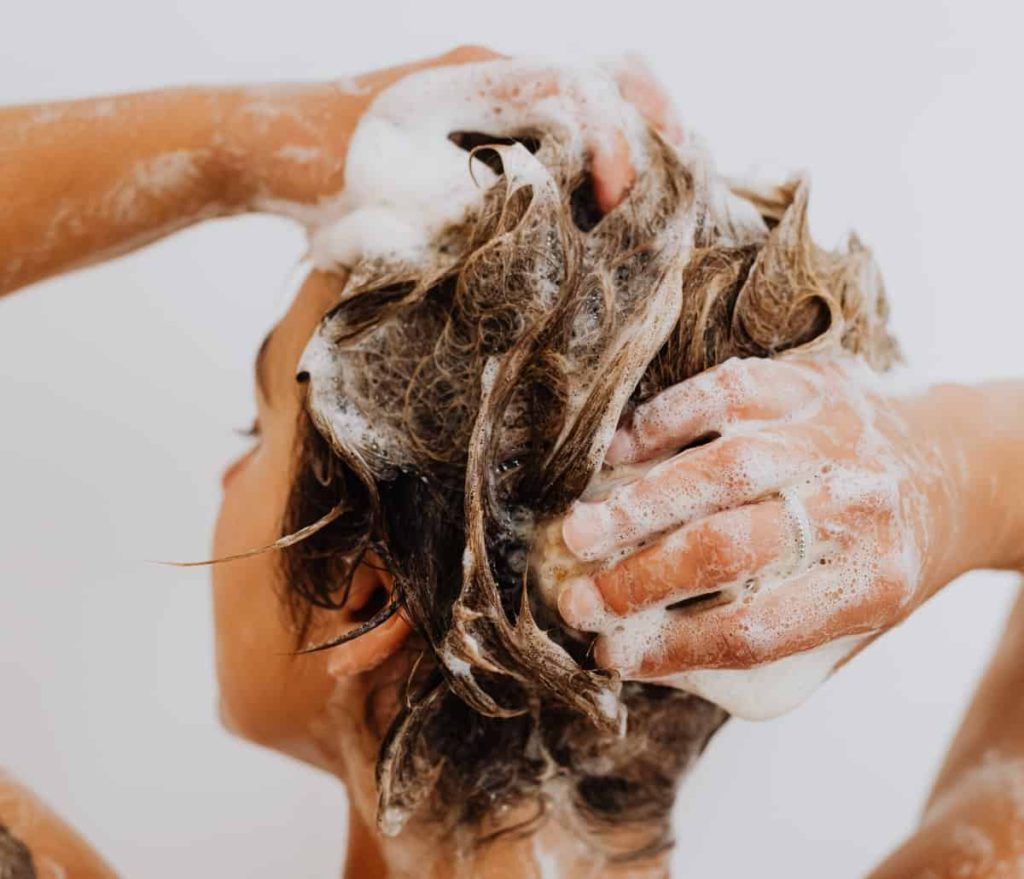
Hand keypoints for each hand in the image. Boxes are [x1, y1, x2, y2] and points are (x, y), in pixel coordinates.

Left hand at [224, 49, 682, 214]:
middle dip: (653, 124)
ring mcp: (491, 92)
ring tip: (661, 194)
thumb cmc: (318, 172)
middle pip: (606, 73)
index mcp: (472, 80)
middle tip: (678, 184)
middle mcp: (491, 73)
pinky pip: (566, 121)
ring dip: (636, 136)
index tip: (617, 203)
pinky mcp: (489, 118)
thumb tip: (551, 239)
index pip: (576, 90)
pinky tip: (615, 198)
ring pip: (594, 93)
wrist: (268, 143)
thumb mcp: (391, 204)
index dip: (614, 143)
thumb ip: (470, 212)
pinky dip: (604, 153)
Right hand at [556, 354, 969, 677]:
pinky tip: (620, 452)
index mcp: (871, 584)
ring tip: (581, 530)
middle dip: (640, 581)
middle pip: (730, 550)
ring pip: (723, 468)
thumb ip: (771, 640)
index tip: (613, 654)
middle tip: (579, 600)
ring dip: (640, 504)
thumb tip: (650, 645)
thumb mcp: (856, 619)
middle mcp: (857, 508)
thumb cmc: (886, 553)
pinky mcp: (810, 381)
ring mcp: (833, 436)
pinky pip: (726, 392)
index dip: (672, 649)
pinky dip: (663, 421)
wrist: (958, 464)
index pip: (755, 630)